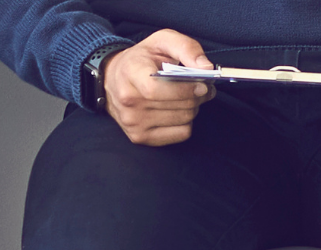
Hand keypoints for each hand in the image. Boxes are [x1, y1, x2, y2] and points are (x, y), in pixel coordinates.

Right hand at [102, 30, 213, 146]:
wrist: (113, 79)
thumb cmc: (141, 59)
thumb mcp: (162, 41)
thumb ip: (187, 48)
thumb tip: (207, 68)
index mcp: (131, 73)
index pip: (157, 90)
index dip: (185, 90)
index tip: (202, 84)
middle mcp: (128, 102)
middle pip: (179, 106)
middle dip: (198, 96)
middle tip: (202, 87)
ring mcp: (133, 123)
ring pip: (184, 120)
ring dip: (194, 108)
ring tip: (189, 96)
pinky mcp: (139, 137)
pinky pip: (181, 134)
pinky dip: (186, 122)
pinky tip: (178, 110)